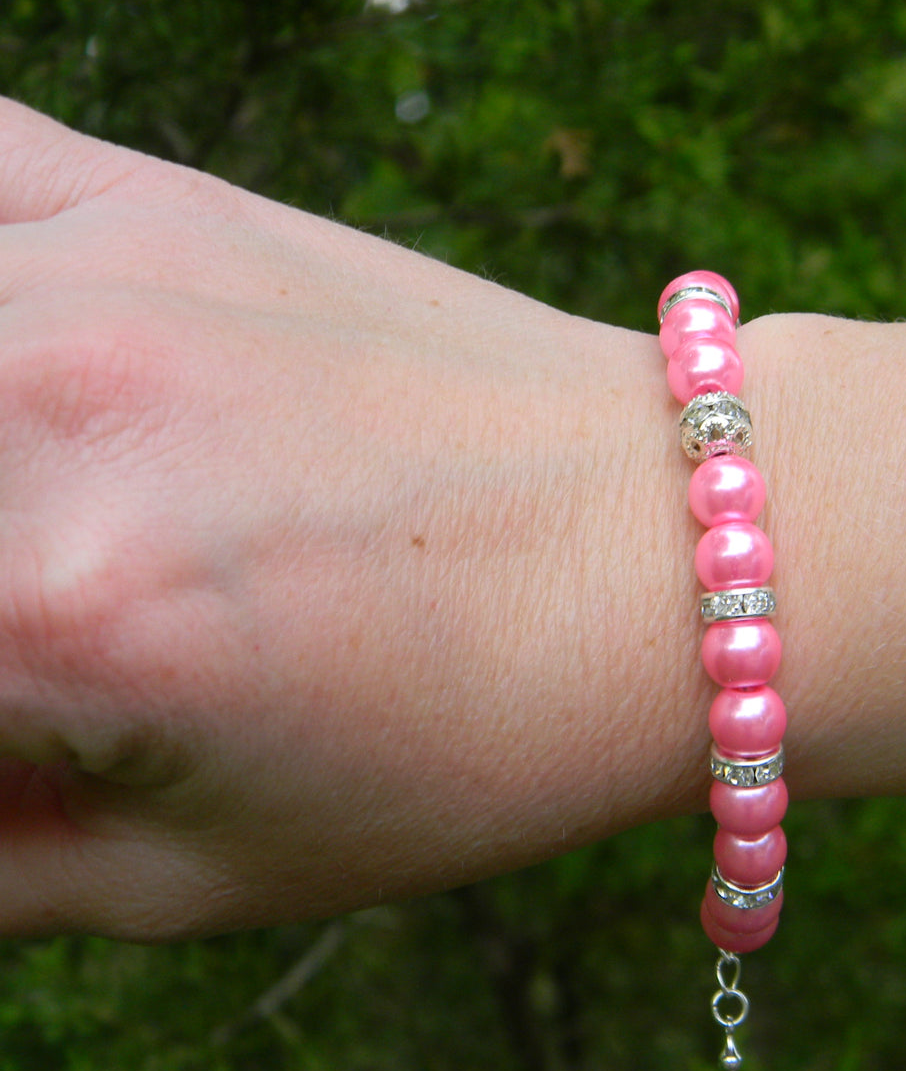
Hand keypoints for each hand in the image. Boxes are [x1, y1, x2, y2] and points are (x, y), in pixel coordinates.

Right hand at [0, 98, 703, 938]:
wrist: (675, 550)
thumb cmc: (482, 736)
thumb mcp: (200, 873)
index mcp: (46, 610)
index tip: (11, 714)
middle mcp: (44, 402)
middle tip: (27, 622)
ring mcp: (102, 271)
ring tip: (45, 536)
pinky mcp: (165, 196)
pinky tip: (28, 362)